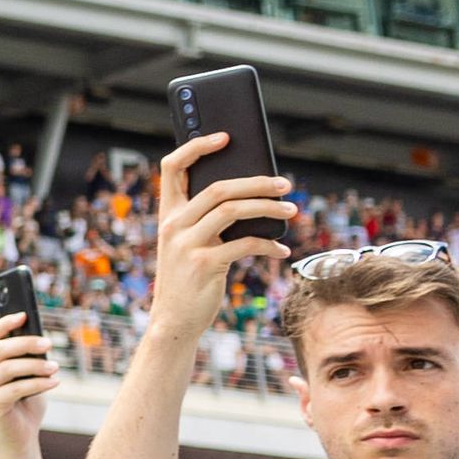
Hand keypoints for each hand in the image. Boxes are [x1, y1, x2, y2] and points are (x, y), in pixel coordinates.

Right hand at [0, 327, 57, 448]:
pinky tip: (54, 382)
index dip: (5, 323)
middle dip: (26, 343)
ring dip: (36, 365)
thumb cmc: (25, 407)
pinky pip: (15, 388)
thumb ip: (29, 362)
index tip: (24, 315)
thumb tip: (41, 342)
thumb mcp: (29, 378)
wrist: (18, 439)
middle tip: (49, 344)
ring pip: (8, 367)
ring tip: (55, 367)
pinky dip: (38, 383)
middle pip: (0, 349)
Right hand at [146, 133, 294, 341]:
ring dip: (269, 208)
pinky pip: (245, 244)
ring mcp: (187, 244)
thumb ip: (207, 219)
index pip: (172, 167)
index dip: (196, 146)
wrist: (173, 321)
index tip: (225, 137)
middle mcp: (173, 225)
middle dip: (257, 182)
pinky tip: (282, 251)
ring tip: (291, 212)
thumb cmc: (188, 278)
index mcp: (167, 214)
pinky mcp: (205, 264)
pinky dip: (269, 246)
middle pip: (219, 187)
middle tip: (285, 184)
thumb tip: (252, 196)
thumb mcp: (188, 244)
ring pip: (234, 210)